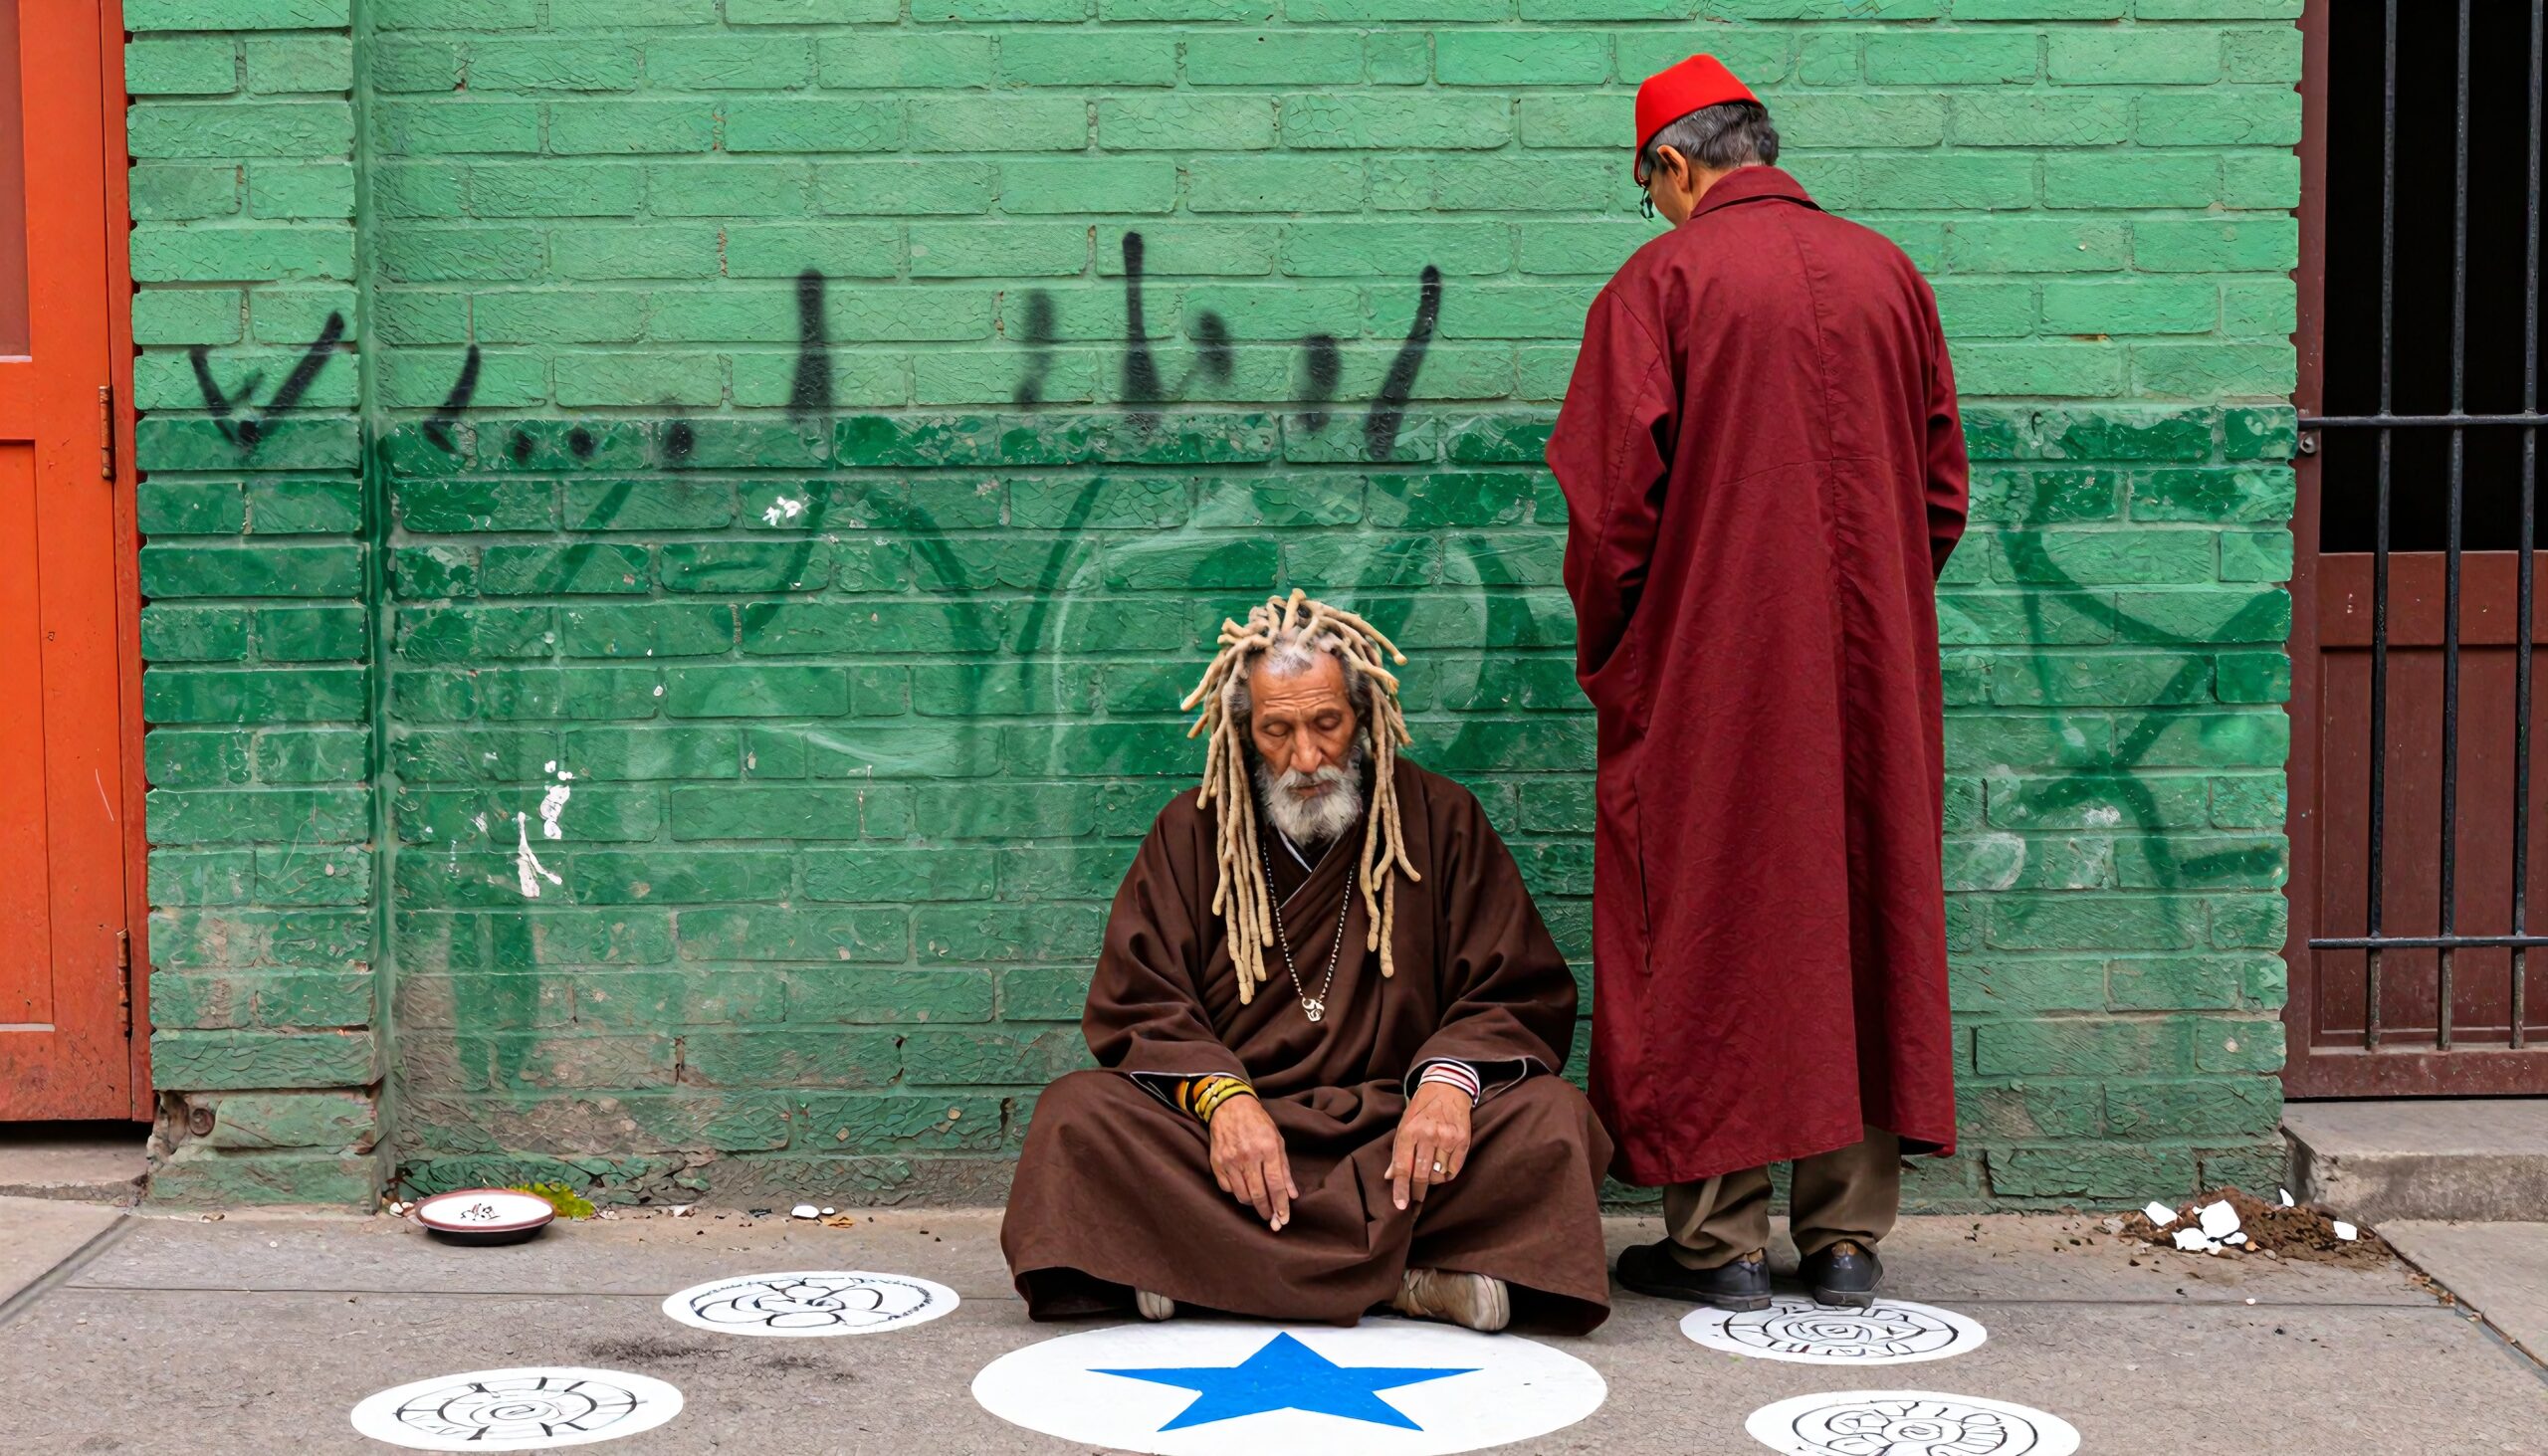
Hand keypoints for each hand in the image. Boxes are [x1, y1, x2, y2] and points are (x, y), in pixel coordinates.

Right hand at [1208, 1093, 1295, 1230]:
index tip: (1283, 1219)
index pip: (1276, 1185)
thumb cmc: (1258, 1123)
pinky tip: (1243, 1189)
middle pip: (1258, 1194)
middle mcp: (1249, 1156)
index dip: (1281, 1205)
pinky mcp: (1217, 1163)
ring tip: (1258, 1203)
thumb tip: (1292, 1194)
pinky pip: (1227, 1188)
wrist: (1230, 1106)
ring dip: (1252, 1204)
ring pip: (1242, 1195)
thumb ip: (1284, 1169)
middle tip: (1271, 1220)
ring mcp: (1231, 1160)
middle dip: (1266, 1211)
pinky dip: (1237, 1193)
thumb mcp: (1277, 1140)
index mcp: (1268, 1148)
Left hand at [1388, 1082, 1472, 1210]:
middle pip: (1421, 1174)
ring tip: (1430, 1171)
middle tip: (1416, 1199)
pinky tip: (1443, 1167)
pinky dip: (1447, 1174)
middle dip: (1417, 1191)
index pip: (1402, 1167)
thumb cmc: (1421, 1109)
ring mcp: (1447, 1138)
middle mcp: (1428, 1135)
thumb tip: (1389, 1177)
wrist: (1446, 1088)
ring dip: (1433, 1179)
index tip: (1401, 1205)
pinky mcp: (1463, 1140)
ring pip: (1439, 1174)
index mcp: (1409, 1132)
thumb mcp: (1404, 1126)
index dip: (1401, 1189)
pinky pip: (1454, 1169)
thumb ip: (1398, 1152)